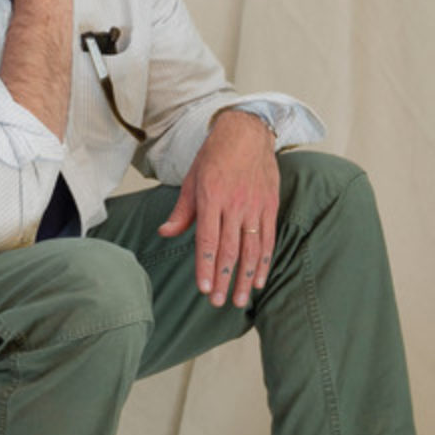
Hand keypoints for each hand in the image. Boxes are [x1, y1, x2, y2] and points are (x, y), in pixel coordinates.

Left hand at [158, 111, 279, 307]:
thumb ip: (181, 211)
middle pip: (230, 249)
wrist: (246, 132)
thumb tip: (165, 233)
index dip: (207, 266)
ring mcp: (255, 206)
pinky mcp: (269, 205)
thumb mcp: (191, 180)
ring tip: (240, 300)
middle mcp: (235, 204)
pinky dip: (264, 261)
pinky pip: (268, 238)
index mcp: (211, 198)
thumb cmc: (214, 156)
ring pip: (251, 248)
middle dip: (224, 279)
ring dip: (245, 277)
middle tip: (220, 302)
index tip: (205, 288)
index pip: (208, 240)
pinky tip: (258, 279)